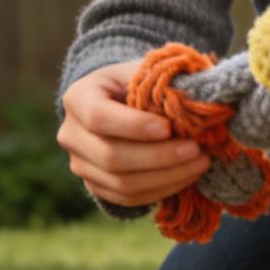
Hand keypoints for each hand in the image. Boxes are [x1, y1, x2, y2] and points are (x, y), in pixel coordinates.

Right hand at [57, 59, 209, 207]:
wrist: (116, 104)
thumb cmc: (135, 83)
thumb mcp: (143, 70)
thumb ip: (162, 79)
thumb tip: (195, 98)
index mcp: (78, 98)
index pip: (98, 117)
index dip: (133, 126)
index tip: (168, 127)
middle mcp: (71, 135)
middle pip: (111, 156)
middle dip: (159, 156)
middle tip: (195, 149)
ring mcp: (80, 165)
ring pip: (121, 183)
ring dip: (166, 177)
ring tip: (199, 163)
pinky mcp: (95, 186)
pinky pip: (128, 198)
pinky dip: (161, 190)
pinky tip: (186, 176)